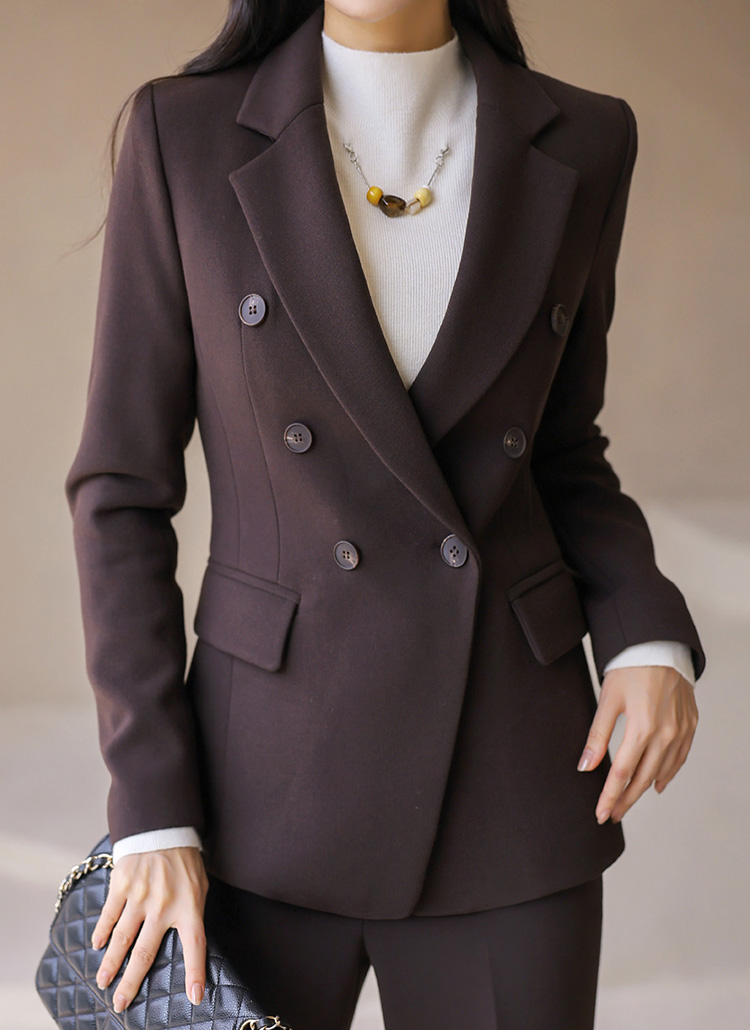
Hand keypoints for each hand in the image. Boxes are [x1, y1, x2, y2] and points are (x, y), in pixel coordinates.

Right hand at [91, 846, 208, 1012]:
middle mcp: (164, 906)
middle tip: (119, 1003)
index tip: (195, 997)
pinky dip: (102, 932)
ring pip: (121, 939)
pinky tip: (98, 944)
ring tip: (103, 981)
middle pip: (145, 953)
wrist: (164, 828)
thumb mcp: (198, 887)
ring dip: (110, 963)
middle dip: (131, 982)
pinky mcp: (122, 885)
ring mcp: (140, 896)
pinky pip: (109, 915)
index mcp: (189, 906)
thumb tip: (188, 944)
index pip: (195, 945)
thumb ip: (191, 914)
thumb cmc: (184, 862)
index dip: (195, 972)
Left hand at [577, 665, 698, 823]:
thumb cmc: (631, 668)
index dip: (610, 797)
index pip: (623, 774)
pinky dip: (668, 774)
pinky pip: (680, 758)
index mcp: (642, 728)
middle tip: (611, 815)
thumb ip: (597, 736)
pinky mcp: (690, 725)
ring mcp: (681, 731)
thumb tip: (585, 767)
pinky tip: (657, 783)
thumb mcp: (608, 699)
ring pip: (663, 772)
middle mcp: (666, 734)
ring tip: (627, 802)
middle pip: (643, 779)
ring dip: (644, 790)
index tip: (600, 814)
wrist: (661, 647)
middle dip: (625, 800)